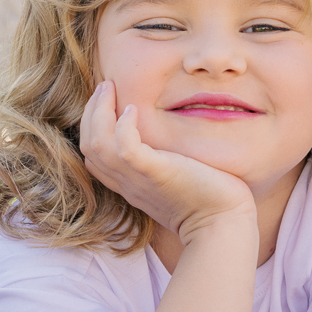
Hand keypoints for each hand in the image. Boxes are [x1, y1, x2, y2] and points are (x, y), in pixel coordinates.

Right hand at [79, 80, 255, 241]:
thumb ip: (163, 163)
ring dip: (99, 111)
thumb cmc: (209, 202)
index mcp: (130, 184)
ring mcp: (139, 179)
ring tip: (110, 88)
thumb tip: (170, 142)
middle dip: (91, 111)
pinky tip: (134, 109)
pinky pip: (125, 149)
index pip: (93, 156)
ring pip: (97, 144)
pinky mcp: (156, 174)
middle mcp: (128, 183)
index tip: (105, 102)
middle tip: (104, 86)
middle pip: (88, 146)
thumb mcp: (176, 179)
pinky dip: (123, 126)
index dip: (91, 126)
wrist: (223, 225)